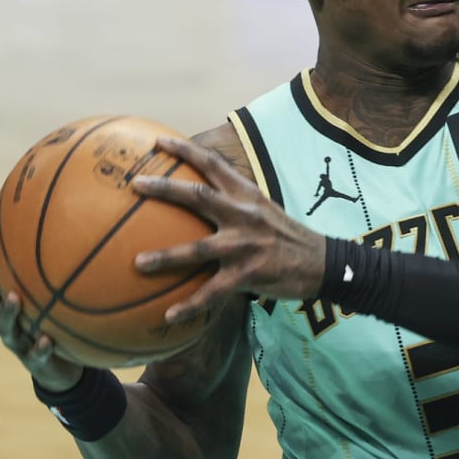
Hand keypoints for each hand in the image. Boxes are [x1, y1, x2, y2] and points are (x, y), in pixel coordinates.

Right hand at [0, 212, 84, 391]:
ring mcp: (15, 339)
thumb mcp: (55, 293)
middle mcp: (2, 315)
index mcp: (4, 297)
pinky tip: (46, 339)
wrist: (59, 368)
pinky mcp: (32, 362)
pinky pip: (35, 354)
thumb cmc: (55, 320)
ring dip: (7, 310)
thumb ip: (59, 265)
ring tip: (14, 297)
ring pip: (4, 323)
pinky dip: (39, 346)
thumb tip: (79, 220)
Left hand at [131, 135, 328, 324]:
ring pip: (198, 249)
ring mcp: (246, 246)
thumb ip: (236, 203)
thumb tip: (202, 197)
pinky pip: (213, 293)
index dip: (185, 150)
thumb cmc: (288, 237)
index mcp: (247, 196)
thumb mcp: (264, 210)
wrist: (322, 262)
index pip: (213, 165)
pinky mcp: (248, 275)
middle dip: (165, 189)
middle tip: (135, 184)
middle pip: (199, 196)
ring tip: (138, 263)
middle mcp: (244, 216)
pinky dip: (190, 306)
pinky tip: (170, 317)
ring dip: (166, 257)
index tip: (157, 141)